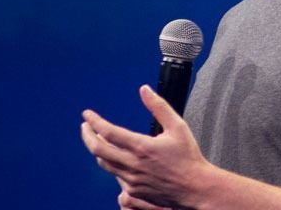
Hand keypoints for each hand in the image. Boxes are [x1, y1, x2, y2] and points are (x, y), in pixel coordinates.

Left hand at [80, 85, 212, 208]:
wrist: (195, 187)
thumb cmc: (188, 157)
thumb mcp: (178, 126)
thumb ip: (159, 106)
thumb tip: (144, 90)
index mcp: (142, 146)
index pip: (108, 132)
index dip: (95, 121)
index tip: (87, 115)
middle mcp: (133, 164)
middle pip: (98, 149)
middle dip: (87, 135)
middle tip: (85, 126)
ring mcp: (131, 179)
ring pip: (104, 163)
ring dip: (97, 149)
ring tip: (97, 140)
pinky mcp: (133, 190)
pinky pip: (115, 175)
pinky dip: (111, 163)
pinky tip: (116, 157)